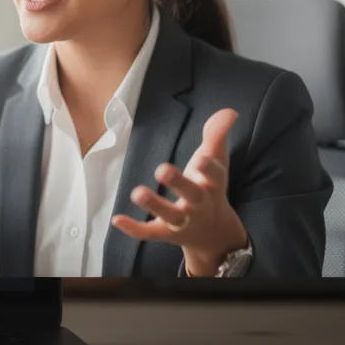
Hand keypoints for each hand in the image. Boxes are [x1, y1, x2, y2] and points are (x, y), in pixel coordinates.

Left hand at [111, 108, 248, 276]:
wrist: (214, 233)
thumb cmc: (210, 188)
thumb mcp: (216, 162)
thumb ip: (217, 136)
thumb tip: (229, 112)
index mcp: (212, 184)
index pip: (215, 175)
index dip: (209, 167)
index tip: (202, 155)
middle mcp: (199, 204)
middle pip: (192, 194)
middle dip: (179, 182)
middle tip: (162, 169)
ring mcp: (183, 220)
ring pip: (170, 215)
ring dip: (154, 205)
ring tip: (137, 192)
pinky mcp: (165, 233)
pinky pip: (149, 232)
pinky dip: (134, 228)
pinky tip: (116, 219)